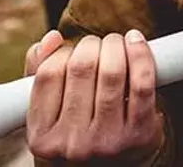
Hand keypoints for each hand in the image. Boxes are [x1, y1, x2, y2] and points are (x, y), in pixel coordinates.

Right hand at [24, 29, 161, 162]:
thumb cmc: (78, 131)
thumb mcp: (50, 112)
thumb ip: (40, 73)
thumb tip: (51, 38)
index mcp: (42, 137)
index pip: (49, 74)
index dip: (63, 52)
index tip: (73, 49)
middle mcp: (72, 143)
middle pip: (82, 68)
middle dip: (93, 44)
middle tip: (100, 43)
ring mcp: (106, 140)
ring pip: (112, 72)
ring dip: (116, 45)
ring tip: (117, 42)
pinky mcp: (139, 134)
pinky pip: (142, 84)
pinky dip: (141, 56)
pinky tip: (136, 42)